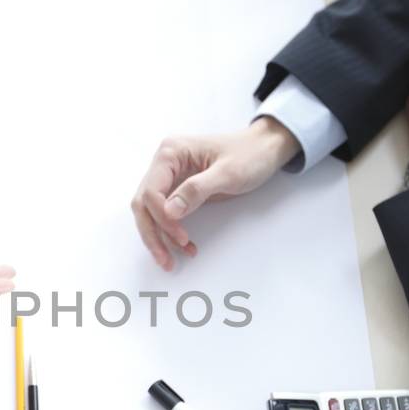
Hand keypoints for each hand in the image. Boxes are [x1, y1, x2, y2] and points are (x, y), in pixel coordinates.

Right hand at [131, 118, 298, 268]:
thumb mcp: (228, 173)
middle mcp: (164, 163)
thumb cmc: (250, 155)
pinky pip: (166, 214)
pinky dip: (171, 232)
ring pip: (151, 212)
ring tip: (173, 259)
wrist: (264, 150)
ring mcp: (170, 176)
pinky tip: (185, 246)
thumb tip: (168, 211)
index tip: (181, 236)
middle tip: (165, 260)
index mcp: (171, 152)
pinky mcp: (178, 189)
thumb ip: (197, 190)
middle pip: (144, 204)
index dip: (162, 218)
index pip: (151, 191)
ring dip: (160, 237)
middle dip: (153, 234)